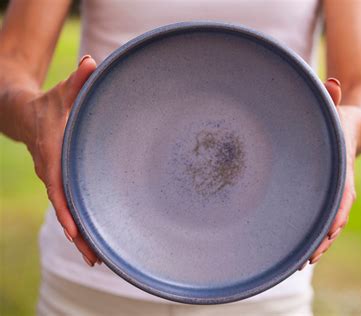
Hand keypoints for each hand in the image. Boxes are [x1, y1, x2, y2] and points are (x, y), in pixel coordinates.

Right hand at [24, 55, 99, 266]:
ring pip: (68, 213)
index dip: (67, 210)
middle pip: (64, 209)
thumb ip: (78, 81)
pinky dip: (80, 224)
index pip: (58, 188)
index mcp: (52, 157)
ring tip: (98, 260)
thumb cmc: (49, 104)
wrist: (25, 114)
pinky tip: (94, 240)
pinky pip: (70, 206)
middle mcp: (52, 174)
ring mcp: (56, 180)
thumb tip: (92, 63)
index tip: (77, 232)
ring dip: (81, 237)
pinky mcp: (61, 182)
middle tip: (96, 259)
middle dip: (79, 235)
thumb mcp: (63, 92)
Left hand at [299, 78, 357, 269]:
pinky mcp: (329, 193)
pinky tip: (300, 249)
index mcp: (344, 166)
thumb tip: (332, 80)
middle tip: (308, 258)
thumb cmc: (342, 117)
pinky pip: (324, 217)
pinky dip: (316, 235)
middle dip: (324, 238)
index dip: (336, 214)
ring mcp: (337, 190)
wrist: (355, 126)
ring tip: (301, 263)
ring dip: (319, 242)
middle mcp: (343, 182)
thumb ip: (332, 96)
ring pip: (331, 222)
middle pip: (336, 216)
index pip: (343, 194)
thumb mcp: (337, 106)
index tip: (327, 233)